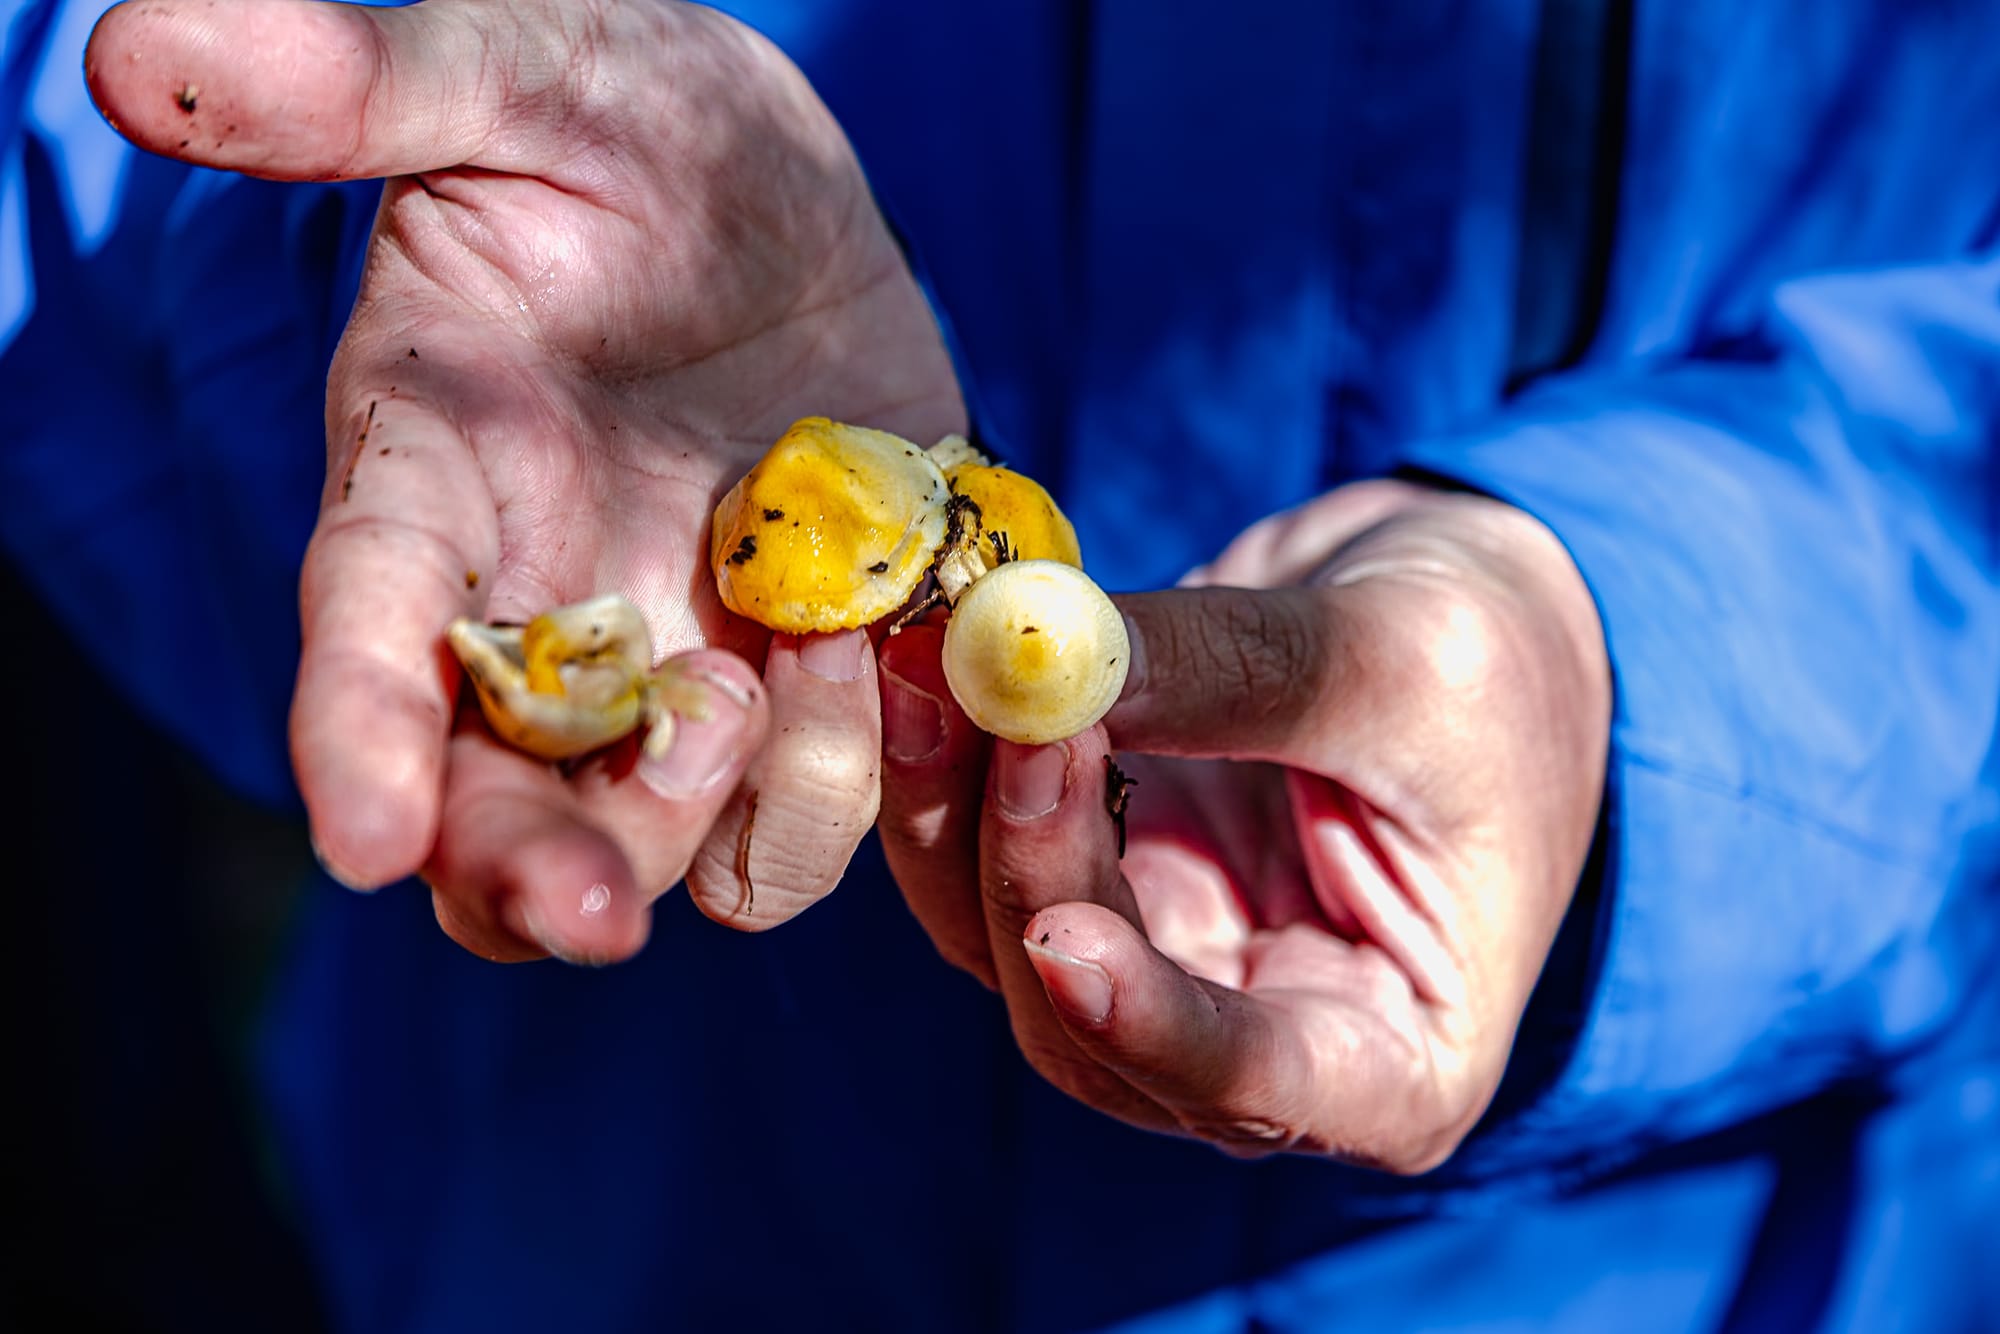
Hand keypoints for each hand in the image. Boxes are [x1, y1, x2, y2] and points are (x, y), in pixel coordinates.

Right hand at [88, 0, 962, 960]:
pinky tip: (893, 661)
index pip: (368, 621)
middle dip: (530, 875)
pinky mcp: (810, 668)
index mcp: (435, 469)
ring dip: (719, 817)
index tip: (358, 838)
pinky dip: (861, 781)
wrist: (777, 187)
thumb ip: (355, 84)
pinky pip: (821, 804)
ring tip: (789, 661)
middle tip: (591, 913)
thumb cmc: (623, 116)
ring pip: (669, 851)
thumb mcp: (513, 72)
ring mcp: (680, 648)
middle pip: (497, 805)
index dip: (355, 732)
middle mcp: (544, 598)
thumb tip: (137, 54)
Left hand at [876, 480, 1608, 1168]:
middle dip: (1023, 864)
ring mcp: (1155, 964)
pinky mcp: (1091, 875)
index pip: (1252, 1087)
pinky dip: (947, 763)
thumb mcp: (1403, 660)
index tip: (1063, 935)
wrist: (1474, 613)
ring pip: (998, 938)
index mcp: (1390, 1063)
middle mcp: (1250, 1045)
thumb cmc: (1498, 667)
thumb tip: (1043, 658)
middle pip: (1080, 1021)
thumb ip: (1231, 671)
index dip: (1145, 1025)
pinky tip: (934, 661)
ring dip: (952, 805)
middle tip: (990, 702)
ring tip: (941, 657)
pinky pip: (976, 850)